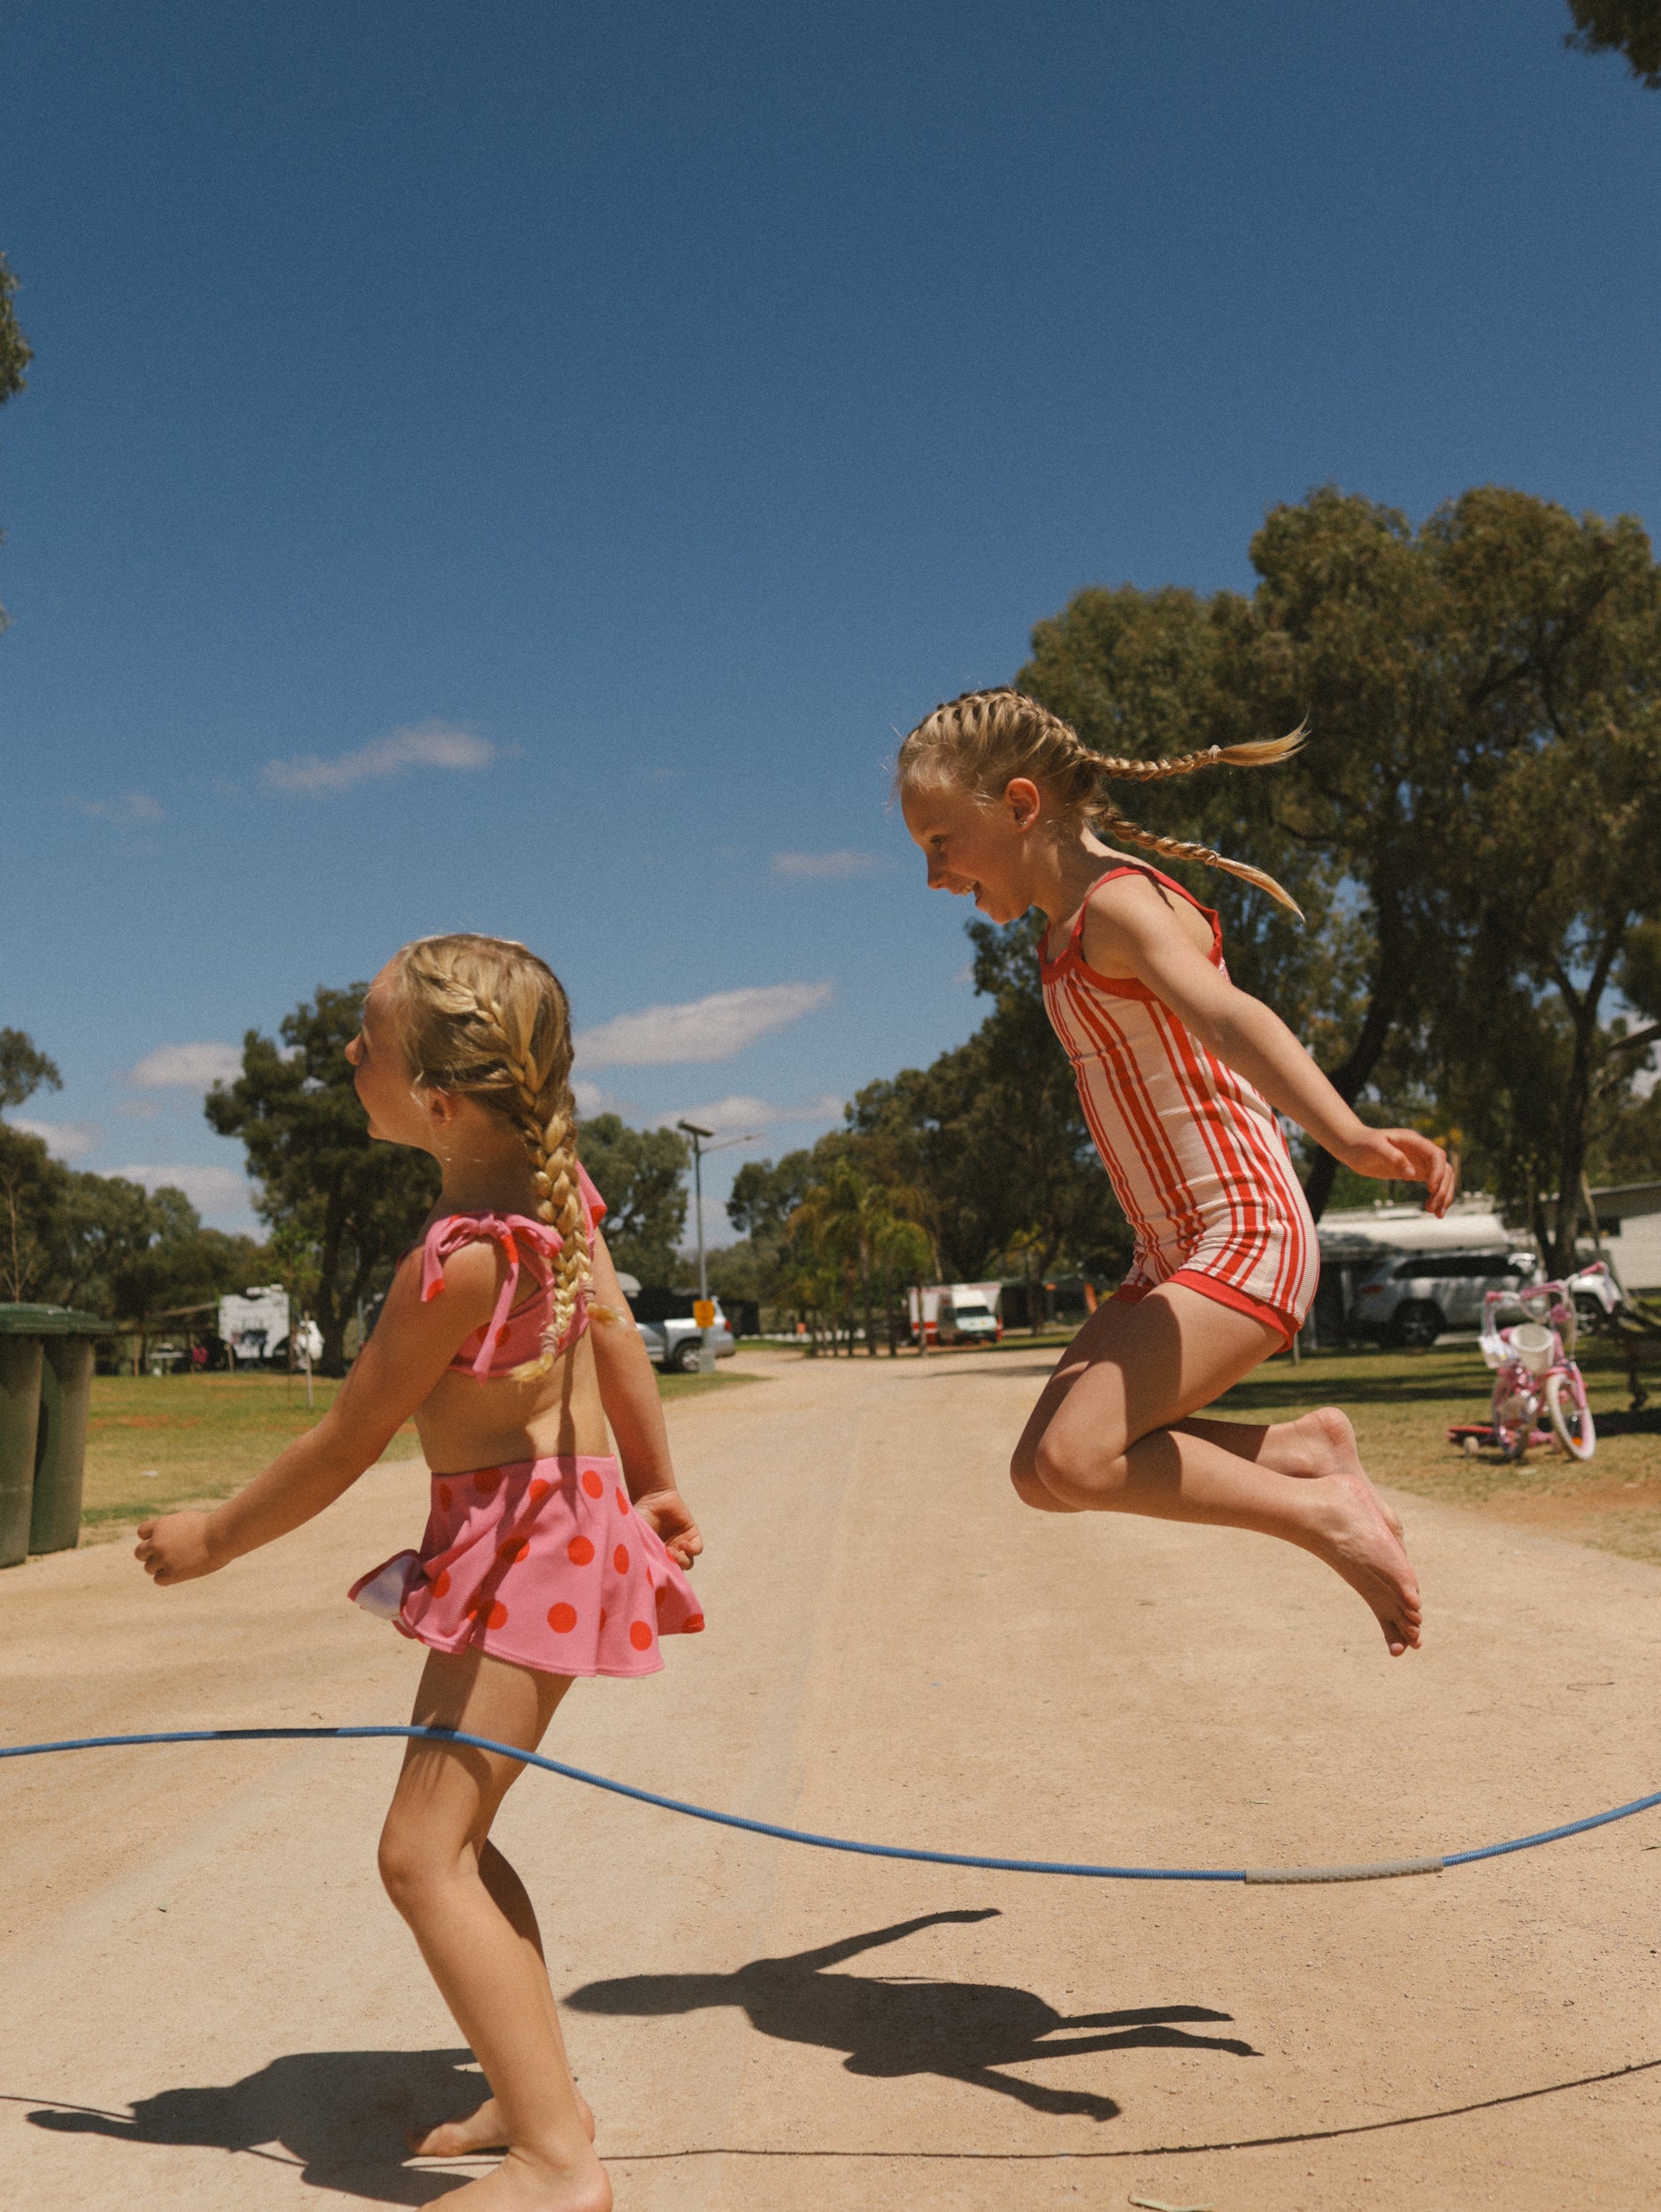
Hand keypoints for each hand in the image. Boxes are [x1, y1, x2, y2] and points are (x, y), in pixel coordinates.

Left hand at [135, 1510, 217, 1585]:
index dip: (151, 1537)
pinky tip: (181, 1572)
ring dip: (161, 1567)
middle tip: (168, 1556)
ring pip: (149, 1568)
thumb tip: (169, 1541)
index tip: (164, 1540)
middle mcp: (157, 1542)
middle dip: (151, 1555)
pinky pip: (159, 1580)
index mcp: (160, 1525)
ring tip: (180, 1563)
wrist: (221, 1536)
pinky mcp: (171, 1573)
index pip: (142, 1532)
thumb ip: (173, 1530)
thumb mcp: (189, 1521)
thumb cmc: (212, 1527)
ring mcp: (162, 1558)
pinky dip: (167, 1577)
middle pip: (140, 1553)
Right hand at [631, 1489, 702, 1570]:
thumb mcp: (636, 1538)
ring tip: (673, 1551)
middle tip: (664, 1558)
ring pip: (687, 1562)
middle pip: (676, 1570)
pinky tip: (683, 1545)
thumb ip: (637, 1554)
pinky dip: (692, 1550)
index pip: (663, 1573)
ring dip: (682, 1561)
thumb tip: (635, 1571)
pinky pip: (697, 1549)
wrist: (652, 1496)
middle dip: (672, 1569)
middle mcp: (668, 1551)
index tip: (656, 1571)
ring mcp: (681, 1543)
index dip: (662, 1575)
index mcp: (655, 1554)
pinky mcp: (691, 1533)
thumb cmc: (640, 1517)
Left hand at [1339, 1126, 1457, 1216]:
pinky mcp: (1414, 1172)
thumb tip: (1412, 1175)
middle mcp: (1420, 1151)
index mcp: (1413, 1141)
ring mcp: (1419, 1162)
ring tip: (1436, 1214)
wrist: (1353, 1146)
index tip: (1431, 1188)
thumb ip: (1393, 1158)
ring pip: (1442, 1178)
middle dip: (1442, 1188)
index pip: (1436, 1155)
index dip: (1438, 1172)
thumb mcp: (1374, 1148)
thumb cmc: (1362, 1144)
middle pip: (1444, 1169)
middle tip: (1431, 1208)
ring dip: (1443, 1195)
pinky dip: (1436, 1196)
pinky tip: (1432, 1209)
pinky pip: (1433, 1184)